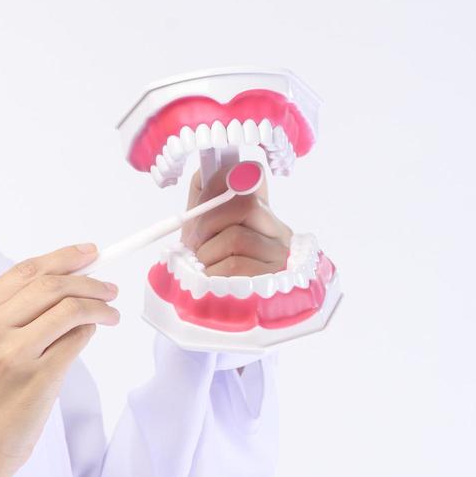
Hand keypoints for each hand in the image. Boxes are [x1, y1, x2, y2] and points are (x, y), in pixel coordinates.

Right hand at [0, 244, 120, 476]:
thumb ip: (12, 315)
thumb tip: (66, 285)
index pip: (24, 272)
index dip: (62, 258)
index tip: (89, 253)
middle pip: (49, 284)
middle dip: (87, 279)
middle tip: (109, 286)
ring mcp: (12, 352)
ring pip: (67, 307)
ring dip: (98, 303)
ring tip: (110, 310)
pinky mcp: (38, 376)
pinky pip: (76, 338)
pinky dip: (92, 328)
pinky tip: (97, 330)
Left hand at [180, 161, 292, 276]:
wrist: (216, 305)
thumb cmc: (209, 263)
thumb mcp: (202, 227)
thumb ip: (203, 198)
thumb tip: (205, 171)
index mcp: (261, 210)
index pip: (252, 172)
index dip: (222, 179)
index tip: (202, 196)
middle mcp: (277, 229)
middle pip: (244, 204)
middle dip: (208, 222)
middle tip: (195, 241)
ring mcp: (280, 255)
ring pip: (237, 237)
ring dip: (208, 253)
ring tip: (205, 265)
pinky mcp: (275, 280)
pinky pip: (236, 265)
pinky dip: (214, 272)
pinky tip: (214, 279)